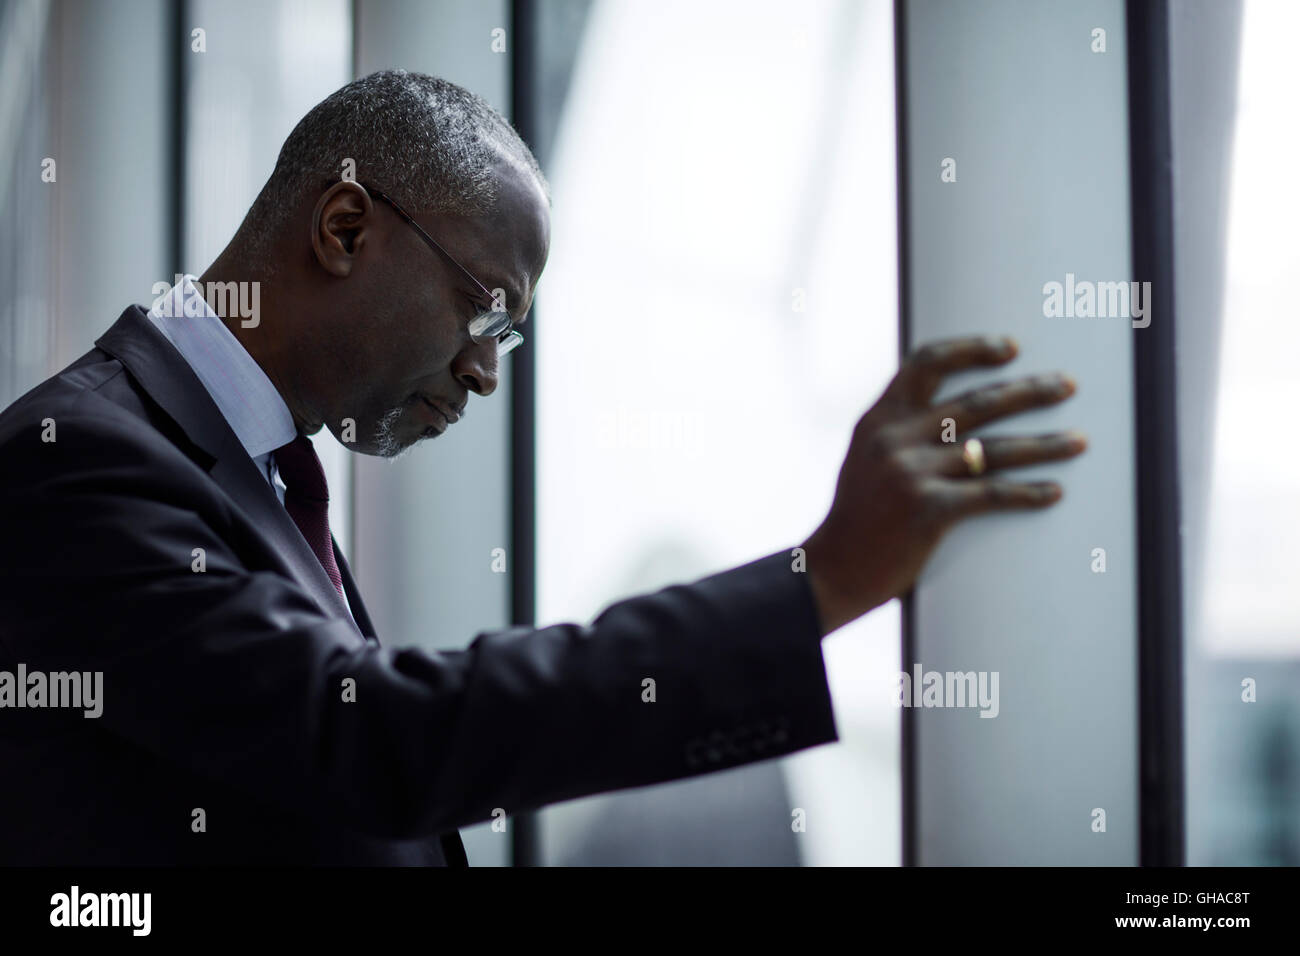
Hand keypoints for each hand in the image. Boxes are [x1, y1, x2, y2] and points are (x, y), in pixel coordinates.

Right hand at [800, 335, 1086, 634]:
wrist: (831, 570)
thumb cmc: (856, 518)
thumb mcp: (864, 458)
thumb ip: (898, 431)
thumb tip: (953, 413)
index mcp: (878, 419)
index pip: (927, 362)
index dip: (971, 349)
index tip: (1010, 348)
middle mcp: (894, 438)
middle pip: (977, 402)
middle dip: (1030, 391)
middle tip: (1067, 385)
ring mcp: (910, 473)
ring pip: (994, 449)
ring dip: (1045, 444)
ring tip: (1078, 440)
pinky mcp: (927, 510)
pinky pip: (992, 494)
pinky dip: (1028, 492)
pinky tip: (1054, 491)